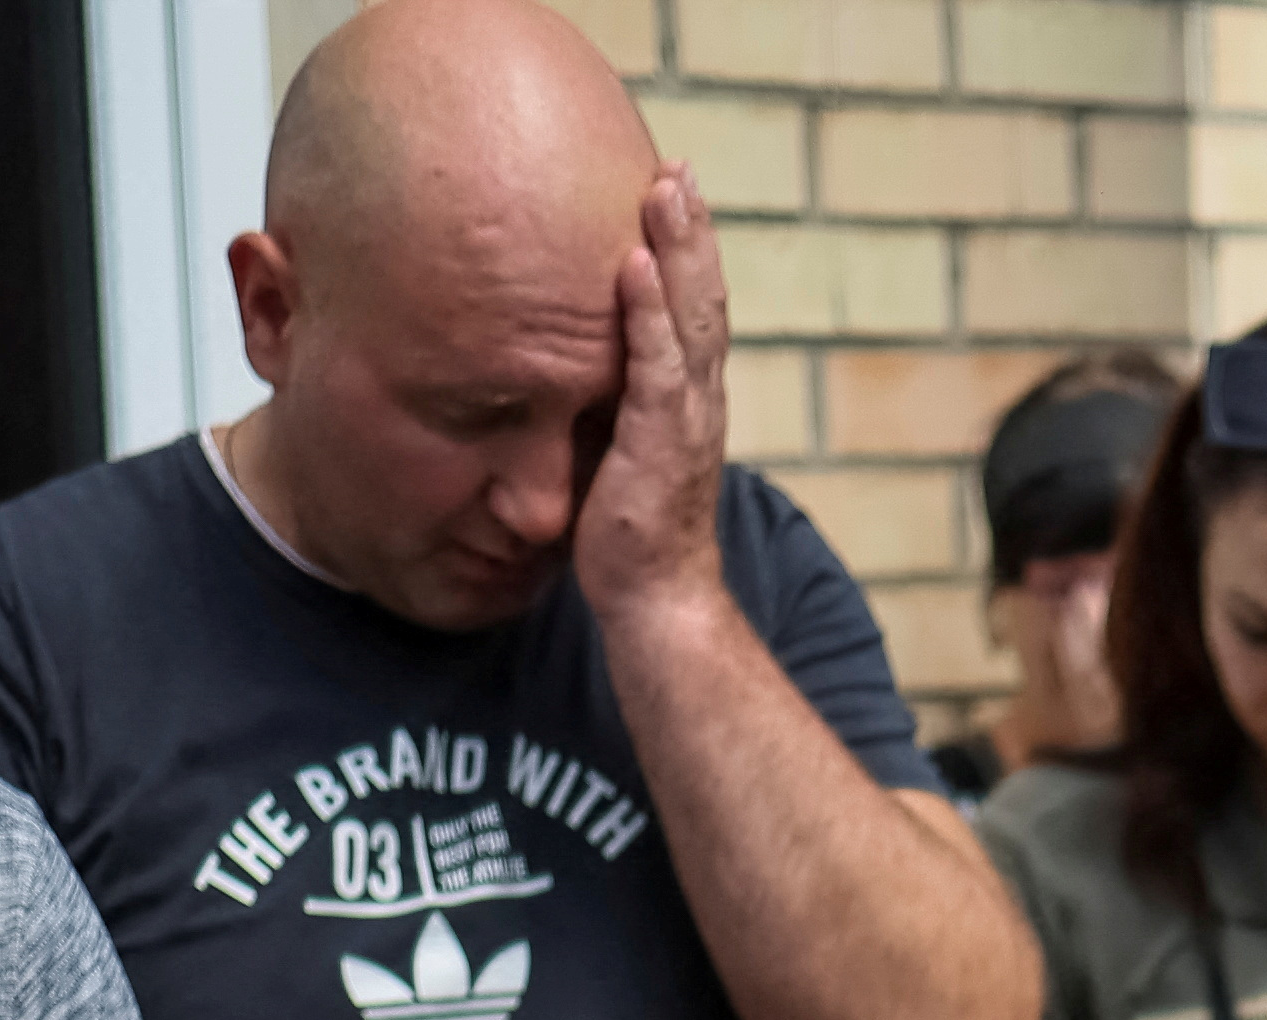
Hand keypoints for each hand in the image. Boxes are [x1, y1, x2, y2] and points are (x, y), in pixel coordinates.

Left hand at [571, 167, 734, 641]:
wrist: (657, 605)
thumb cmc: (631, 543)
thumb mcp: (616, 460)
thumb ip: (608, 415)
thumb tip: (564, 379)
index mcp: (689, 402)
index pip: (693, 313)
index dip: (687, 253)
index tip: (670, 194)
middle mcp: (699, 402)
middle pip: (702, 299)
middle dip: (691, 231)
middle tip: (676, 168)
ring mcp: (686, 421)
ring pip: (690, 319)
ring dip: (678, 251)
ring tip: (664, 191)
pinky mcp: (662, 446)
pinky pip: (656, 367)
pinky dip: (648, 314)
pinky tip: (635, 267)